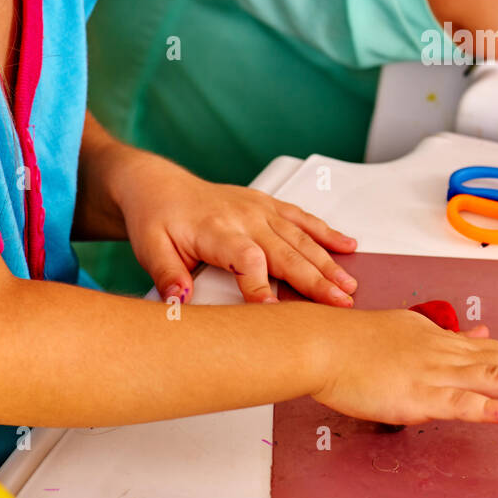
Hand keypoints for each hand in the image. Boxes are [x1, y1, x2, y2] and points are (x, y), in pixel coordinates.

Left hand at [112, 149, 358, 305]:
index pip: (245, 258)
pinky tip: (348, 246)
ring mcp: (259, 210)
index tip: (273, 311)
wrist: (160, 186)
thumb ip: (167, 275)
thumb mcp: (149, 248)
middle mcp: (243, 217)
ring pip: (300, 238)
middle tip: (338, 303)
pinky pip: (302, 218)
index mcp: (215, 230)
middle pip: (285, 251)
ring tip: (348, 285)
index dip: (261, 284)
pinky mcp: (268, 206)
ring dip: (327, 262)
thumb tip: (180, 300)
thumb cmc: (157, 218)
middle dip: (315, 279)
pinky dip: (326, 232)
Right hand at [306, 308, 497, 424]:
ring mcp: (437, 376)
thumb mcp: (412, 331)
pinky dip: (487, 409)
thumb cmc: (358, 342)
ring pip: (494, 377)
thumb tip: (482, 333)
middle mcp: (450, 356)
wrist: (323, 344)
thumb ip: (449, 338)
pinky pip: (459, 405)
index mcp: (449, 344)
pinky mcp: (418, 397)